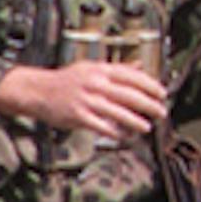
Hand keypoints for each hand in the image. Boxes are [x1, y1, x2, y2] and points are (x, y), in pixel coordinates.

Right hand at [0, 60, 169, 141]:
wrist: (38, 90)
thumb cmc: (67, 80)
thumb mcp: (92, 68)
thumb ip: (117, 68)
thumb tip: (141, 66)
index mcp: (100, 69)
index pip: (131, 75)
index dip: (149, 85)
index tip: (162, 93)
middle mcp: (95, 83)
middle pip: (128, 94)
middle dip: (148, 104)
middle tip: (161, 111)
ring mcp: (86, 100)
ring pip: (117, 112)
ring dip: (135, 121)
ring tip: (147, 126)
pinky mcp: (78, 116)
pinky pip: (101, 126)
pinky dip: (114, 132)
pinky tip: (124, 136)